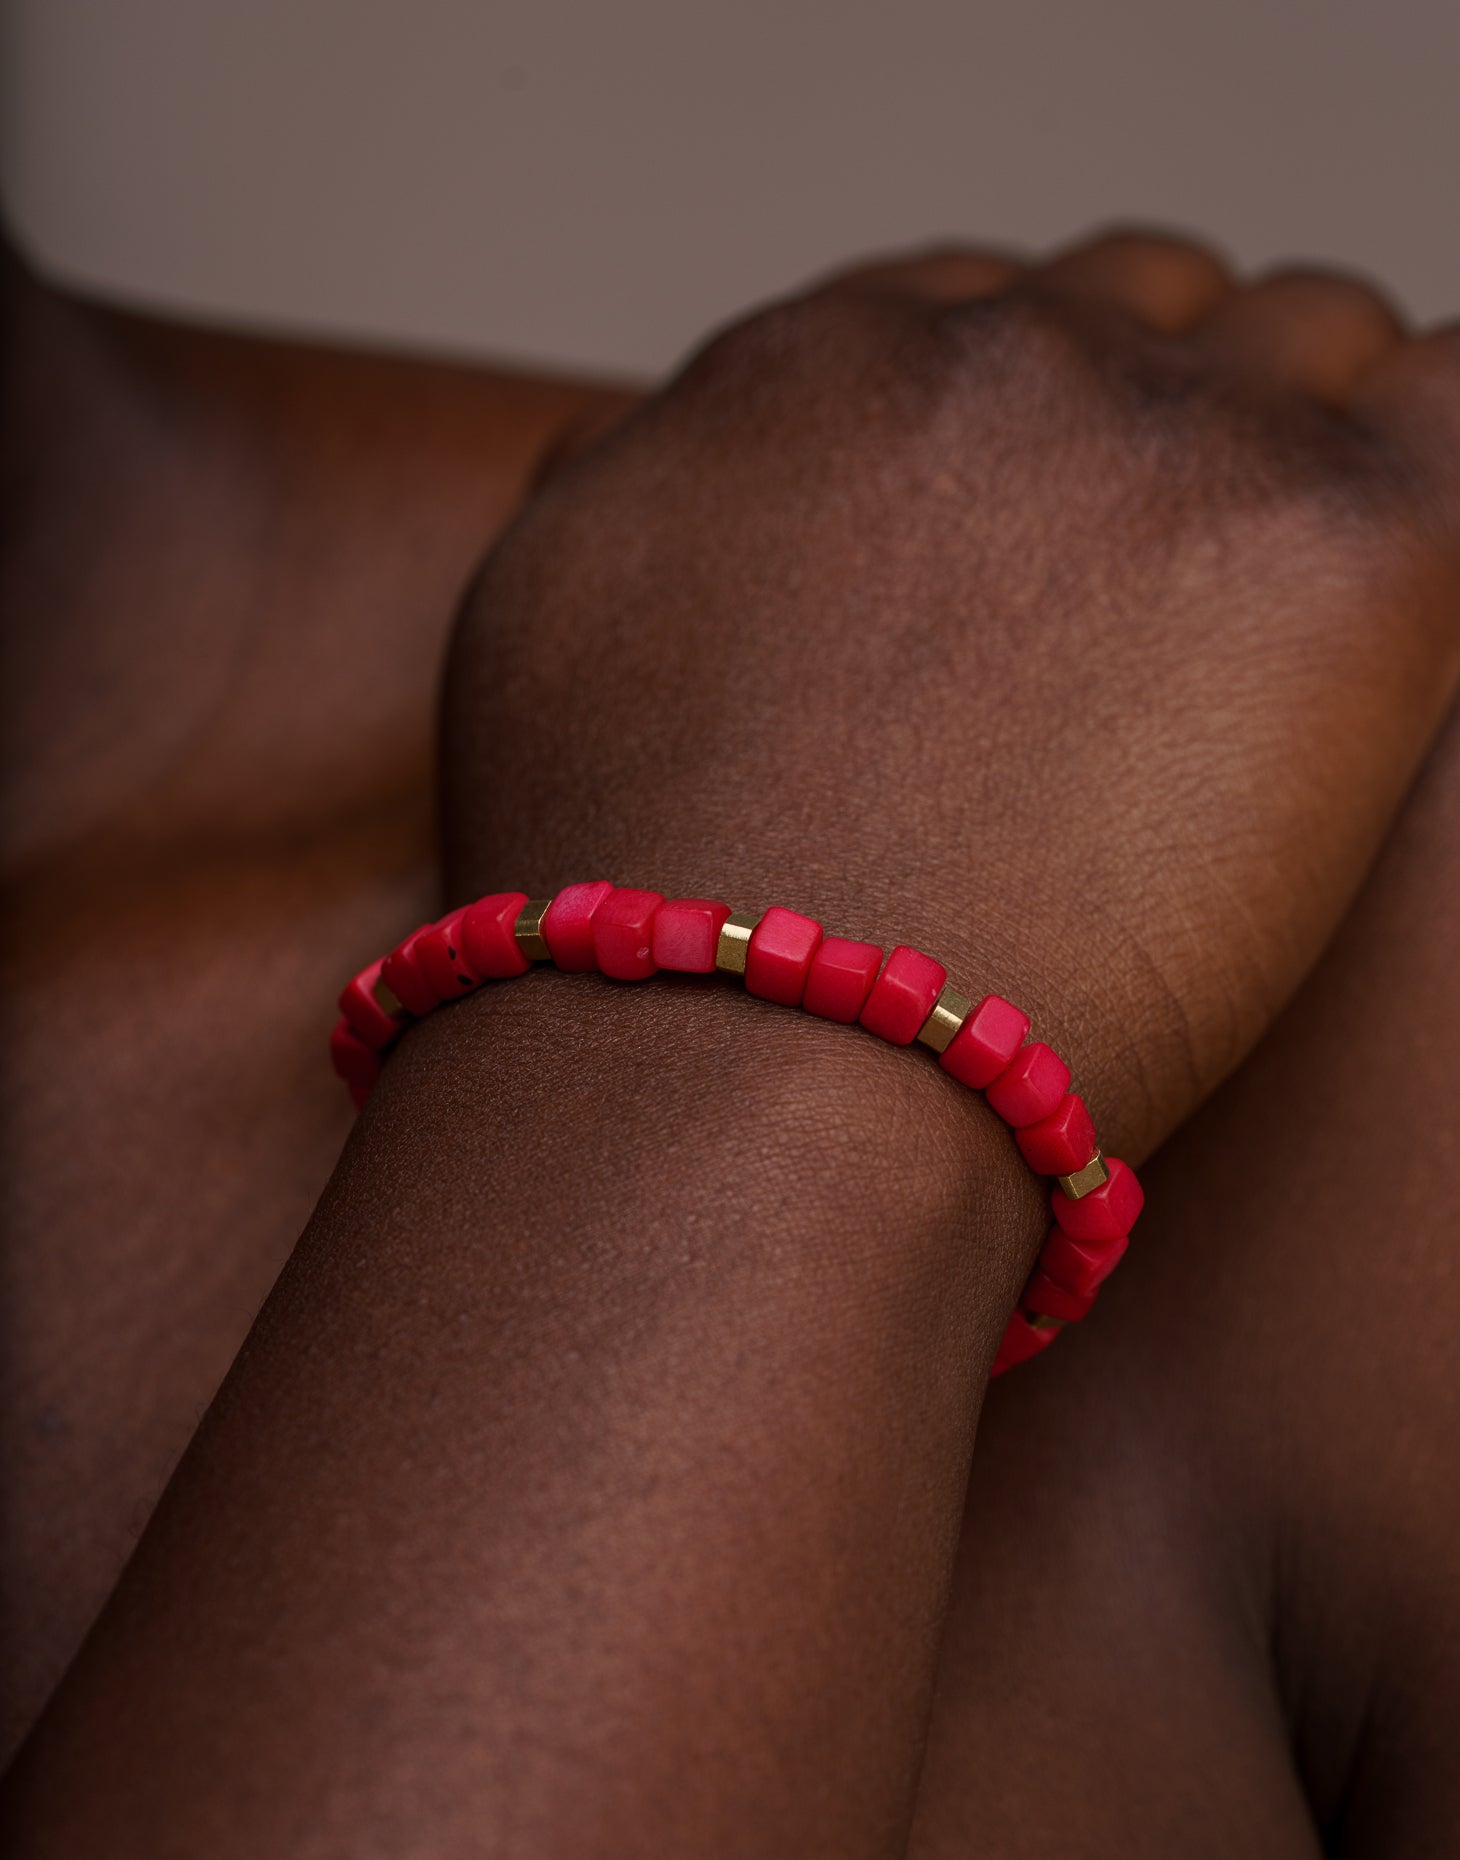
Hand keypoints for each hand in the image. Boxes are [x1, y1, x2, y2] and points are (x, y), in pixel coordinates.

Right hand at [442, 231, 1459, 1159]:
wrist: (741, 1065)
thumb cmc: (636, 909)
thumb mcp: (537, 632)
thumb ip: (614, 490)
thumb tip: (632, 436)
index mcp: (815, 369)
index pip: (978, 310)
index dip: (1020, 431)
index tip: (1041, 548)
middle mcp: (992, 365)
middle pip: (1147, 305)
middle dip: (1156, 425)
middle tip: (1154, 602)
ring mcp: (1168, 439)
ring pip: (1309, 339)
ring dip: (1299, 448)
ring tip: (1272, 628)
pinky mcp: (1338, 549)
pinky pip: (1457, 409)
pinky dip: (1433, 472)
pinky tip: (1377, 614)